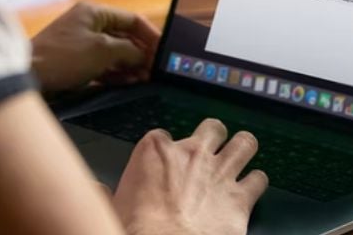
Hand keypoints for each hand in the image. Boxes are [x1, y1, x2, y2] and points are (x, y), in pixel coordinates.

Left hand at [31, 2, 160, 91]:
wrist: (28, 77)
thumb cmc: (62, 57)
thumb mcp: (103, 50)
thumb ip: (129, 50)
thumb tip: (144, 55)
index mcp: (94, 12)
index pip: (133, 20)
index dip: (151, 35)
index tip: (163, 51)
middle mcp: (89, 24)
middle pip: (125, 37)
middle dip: (142, 54)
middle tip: (155, 69)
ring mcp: (83, 43)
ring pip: (116, 53)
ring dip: (131, 66)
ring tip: (145, 78)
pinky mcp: (77, 62)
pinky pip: (104, 65)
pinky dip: (117, 73)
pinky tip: (129, 82)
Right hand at [113, 119, 268, 234]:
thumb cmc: (137, 230)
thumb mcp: (111, 207)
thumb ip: (104, 192)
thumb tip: (93, 188)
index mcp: (156, 151)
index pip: (162, 135)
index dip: (165, 148)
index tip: (164, 161)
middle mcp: (192, 154)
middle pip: (212, 128)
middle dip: (214, 136)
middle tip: (211, 148)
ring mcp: (220, 172)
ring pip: (245, 143)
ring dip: (244, 148)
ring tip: (241, 154)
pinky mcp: (241, 197)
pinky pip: (259, 178)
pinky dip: (257, 182)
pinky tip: (252, 187)